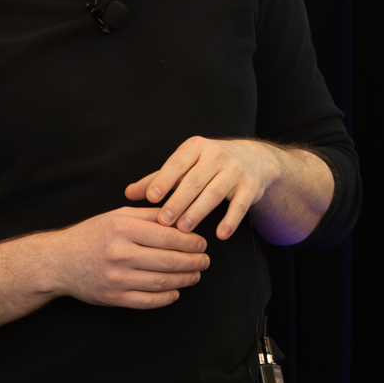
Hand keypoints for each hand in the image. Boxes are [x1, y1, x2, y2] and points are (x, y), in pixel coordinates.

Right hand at [44, 206, 211, 309]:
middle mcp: (120, 253)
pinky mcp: (114, 298)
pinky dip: (167, 297)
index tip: (202, 243)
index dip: (191, 242)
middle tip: (205, 260)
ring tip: (195, 275)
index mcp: (123, 228)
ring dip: (185, 280)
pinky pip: (148, 301)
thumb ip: (148, 215)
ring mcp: (117, 278)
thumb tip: (180, 217)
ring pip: (163, 282)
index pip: (169, 236)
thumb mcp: (116, 216)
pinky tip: (175, 291)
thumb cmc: (90, 236)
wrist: (59, 261)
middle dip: (194, 262)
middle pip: (170, 261)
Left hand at [127, 137, 278, 240]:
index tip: (151, 197)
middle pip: (194, 180)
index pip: (177, 163)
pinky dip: (230, 220)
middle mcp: (216, 155)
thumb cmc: (210, 165)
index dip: (164, 180)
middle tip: (164, 220)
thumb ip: (157, 179)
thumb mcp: (185, 166)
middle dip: (178, 201)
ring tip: (183, 229)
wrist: (254, 160)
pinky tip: (220, 234)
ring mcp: (236, 170)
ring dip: (198, 211)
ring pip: (214, 193)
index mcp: (196, 147)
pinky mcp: (250, 186)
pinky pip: (239, 205)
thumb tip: (129, 194)